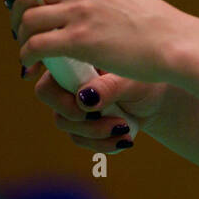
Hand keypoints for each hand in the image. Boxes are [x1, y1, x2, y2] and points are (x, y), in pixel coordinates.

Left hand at [0, 0, 187, 84]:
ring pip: (28, 21)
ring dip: (21, 38)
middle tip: (18, 32)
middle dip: (14, 15)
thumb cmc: (145, 20)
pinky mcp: (81, 39)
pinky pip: (37, 46)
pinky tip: (31, 64)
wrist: (170, 41)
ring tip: (27, 52)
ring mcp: (80, 11)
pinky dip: (28, 56)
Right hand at [26, 63, 169, 153]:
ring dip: (94, 130)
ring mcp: (71, 102)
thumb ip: (109, 87)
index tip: (70, 94)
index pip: (49, 59)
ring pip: (64, 121)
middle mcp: (69, 77)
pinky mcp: (80, 124)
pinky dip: (102, 143)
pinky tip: (125, 139)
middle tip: (94, 114)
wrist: (156, 101)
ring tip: (123, 127)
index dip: (42, 70)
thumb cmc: (144, 80)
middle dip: (71, 109)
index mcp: (78, 55)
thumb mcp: (132, 82)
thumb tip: (83, 98)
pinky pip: (79, 138)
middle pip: (46, 93)